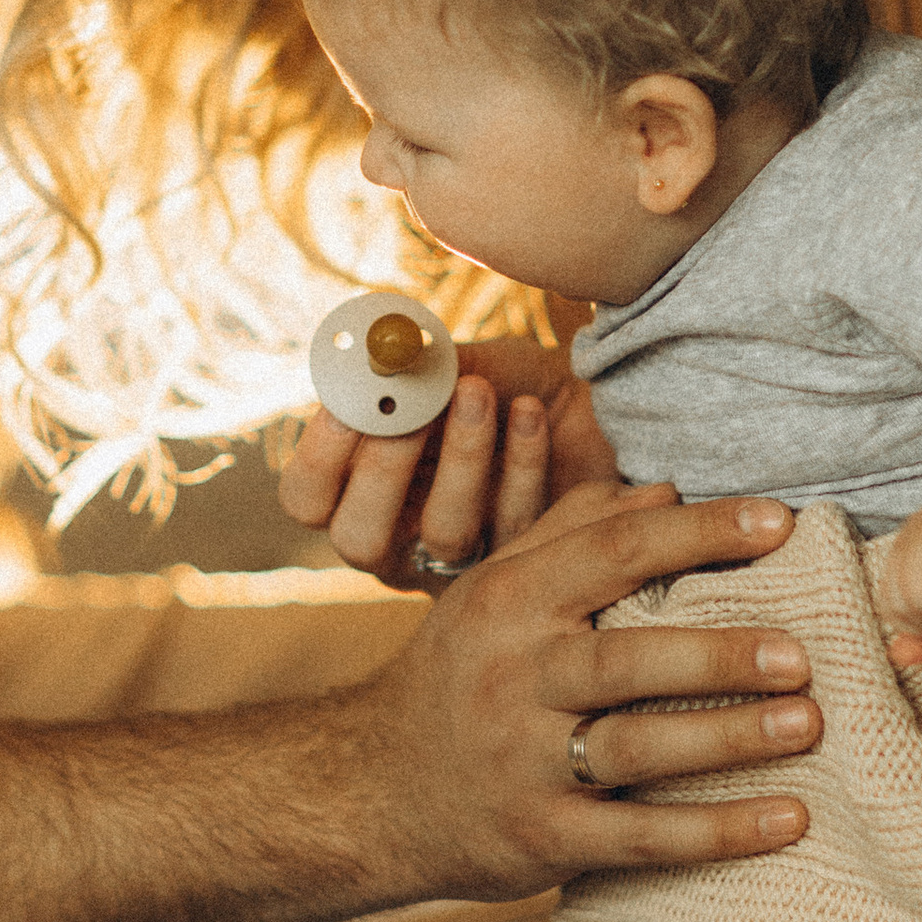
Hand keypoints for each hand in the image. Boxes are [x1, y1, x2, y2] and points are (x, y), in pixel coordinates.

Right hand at [279, 339, 619, 584]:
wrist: (614, 414)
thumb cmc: (519, 388)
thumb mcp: (471, 365)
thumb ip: (424, 366)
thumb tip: (383, 353)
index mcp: (364, 487)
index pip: (307, 497)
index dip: (318, 458)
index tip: (352, 404)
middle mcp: (402, 536)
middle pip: (356, 537)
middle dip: (384, 470)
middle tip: (413, 412)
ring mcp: (464, 561)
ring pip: (442, 535)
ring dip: (461, 457)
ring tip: (483, 393)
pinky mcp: (527, 568)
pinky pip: (513, 530)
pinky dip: (520, 464)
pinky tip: (532, 415)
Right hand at [344, 482, 822, 896]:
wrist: (372, 791)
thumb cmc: (460, 675)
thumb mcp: (494, 591)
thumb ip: (572, 533)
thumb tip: (663, 488)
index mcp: (512, 601)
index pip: (613, 552)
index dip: (700, 532)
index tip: (781, 522)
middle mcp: (514, 677)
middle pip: (624, 658)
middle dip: (717, 654)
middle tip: (802, 652)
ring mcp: (525, 763)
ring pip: (635, 750)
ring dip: (727, 738)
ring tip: (808, 724)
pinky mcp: (543, 838)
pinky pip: (638, 838)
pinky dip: (717, 832)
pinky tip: (789, 819)